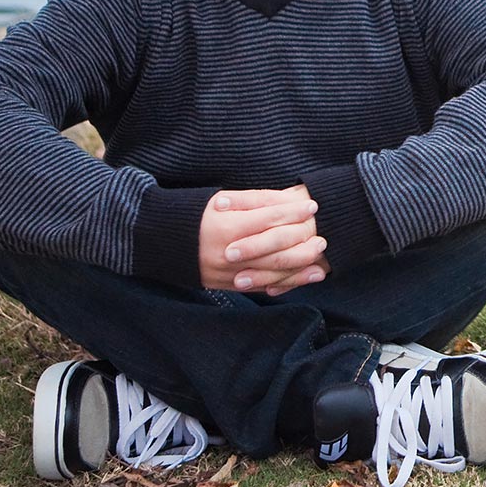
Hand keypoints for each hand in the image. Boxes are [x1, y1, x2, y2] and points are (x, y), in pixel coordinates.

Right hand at [197, 186, 327, 293]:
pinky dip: (282, 284)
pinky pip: (260, 287)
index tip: (312, 205)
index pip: (269, 220)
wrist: (162, 242)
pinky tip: (300, 280)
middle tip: (323, 236)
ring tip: (320, 262)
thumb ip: (255, 200)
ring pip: (271, 274)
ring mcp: (229, 274)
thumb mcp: (221, 200)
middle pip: (275, 252)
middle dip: (302, 244)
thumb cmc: (195, 215)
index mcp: (229, 229)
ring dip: (299, 269)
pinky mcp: (228, 285)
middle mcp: (230, 255)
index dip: (293, 212)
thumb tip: (287, 199)